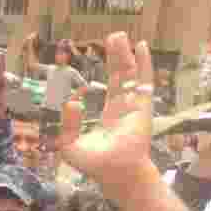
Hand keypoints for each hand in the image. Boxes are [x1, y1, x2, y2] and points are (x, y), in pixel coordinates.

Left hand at [58, 32, 154, 194]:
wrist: (116, 174)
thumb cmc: (95, 165)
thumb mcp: (70, 146)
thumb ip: (66, 125)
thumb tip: (70, 101)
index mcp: (110, 114)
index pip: (109, 87)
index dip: (106, 72)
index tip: (102, 56)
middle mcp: (124, 106)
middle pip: (121, 74)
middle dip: (117, 56)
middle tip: (113, 36)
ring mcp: (134, 105)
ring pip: (130, 74)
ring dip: (126, 55)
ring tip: (120, 35)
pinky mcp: (143, 106)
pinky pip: (144, 81)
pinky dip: (144, 63)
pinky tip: (141, 47)